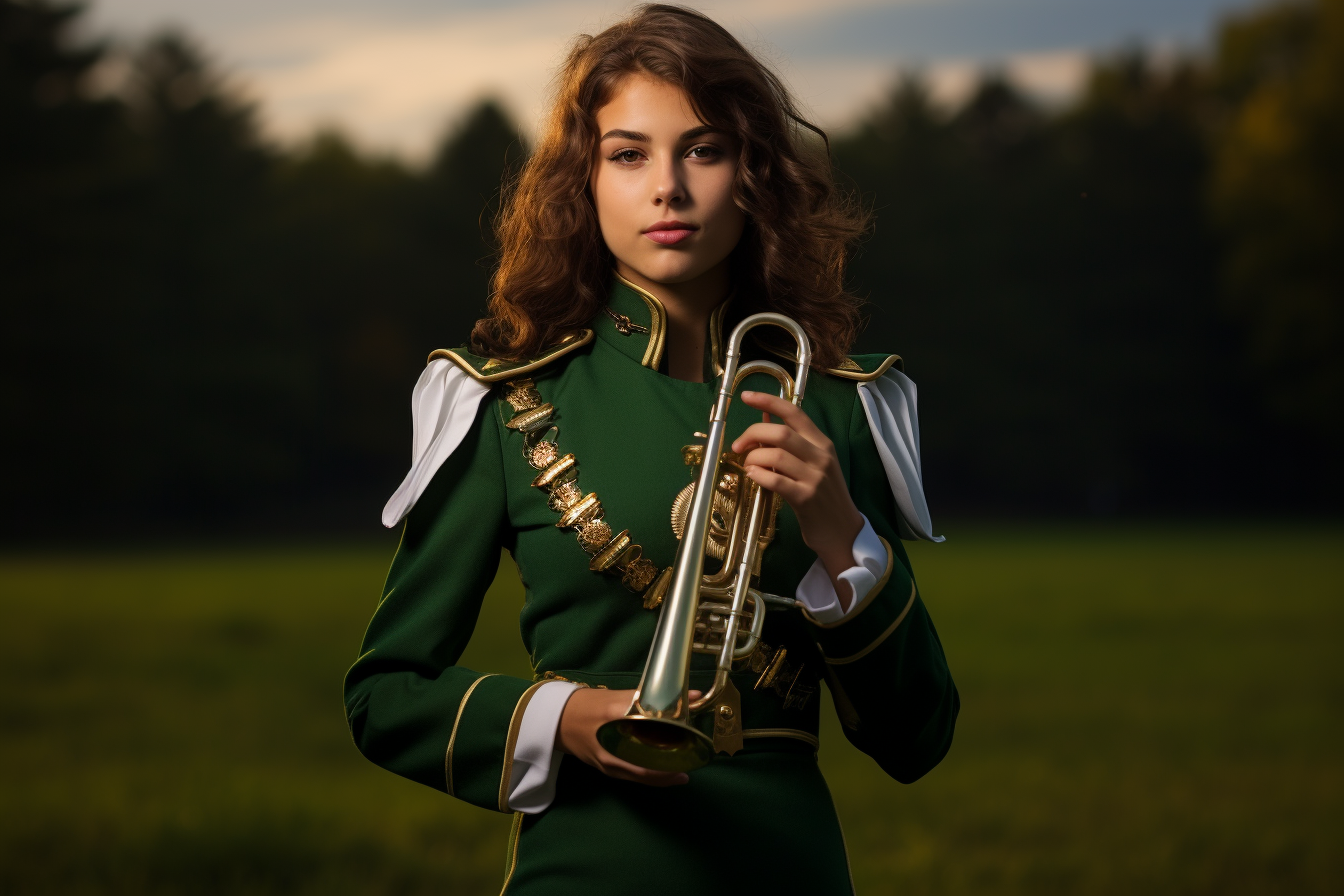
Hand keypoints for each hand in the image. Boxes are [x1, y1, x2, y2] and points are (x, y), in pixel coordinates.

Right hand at [555, 687, 699, 785]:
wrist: (558, 719)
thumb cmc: (590, 703)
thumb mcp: (618, 696)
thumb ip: (653, 697)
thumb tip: (692, 695)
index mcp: (616, 717)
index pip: (651, 730)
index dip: (674, 736)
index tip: (694, 738)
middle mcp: (612, 745)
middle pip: (649, 762)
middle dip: (672, 764)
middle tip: (693, 759)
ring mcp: (608, 762)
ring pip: (642, 775)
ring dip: (664, 775)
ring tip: (683, 770)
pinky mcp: (606, 770)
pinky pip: (633, 777)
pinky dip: (650, 776)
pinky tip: (664, 773)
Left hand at [731, 390, 863, 607]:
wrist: (843, 532)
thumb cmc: (823, 497)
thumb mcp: (812, 464)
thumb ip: (790, 444)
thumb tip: (764, 419)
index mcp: (822, 443)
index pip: (794, 412)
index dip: (768, 400)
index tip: (745, 396)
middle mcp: (821, 456)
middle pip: (781, 432)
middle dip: (752, 434)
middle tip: (738, 445)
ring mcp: (815, 477)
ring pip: (775, 454)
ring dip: (753, 458)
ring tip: (748, 466)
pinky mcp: (806, 498)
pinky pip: (775, 480)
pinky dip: (758, 475)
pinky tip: (753, 476)